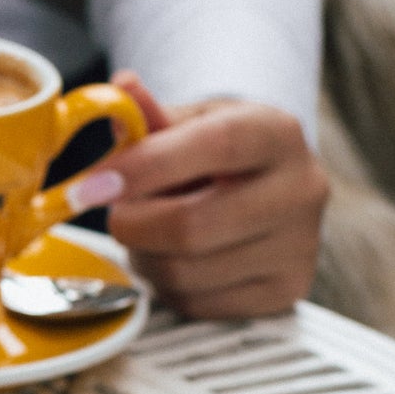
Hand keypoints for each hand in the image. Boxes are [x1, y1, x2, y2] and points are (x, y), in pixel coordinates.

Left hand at [100, 72, 326, 318]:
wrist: (271, 189)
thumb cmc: (221, 154)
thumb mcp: (190, 122)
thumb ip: (149, 113)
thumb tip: (120, 90)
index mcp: (278, 133)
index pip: (215, 146)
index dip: (146, 167)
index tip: (93, 185)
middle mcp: (301, 190)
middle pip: (191, 226)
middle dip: (133, 224)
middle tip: (118, 213)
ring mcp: (298, 247)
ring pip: (184, 272)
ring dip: (145, 257)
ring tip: (152, 233)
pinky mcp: (285, 291)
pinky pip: (196, 303)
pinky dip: (168, 287)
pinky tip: (178, 260)